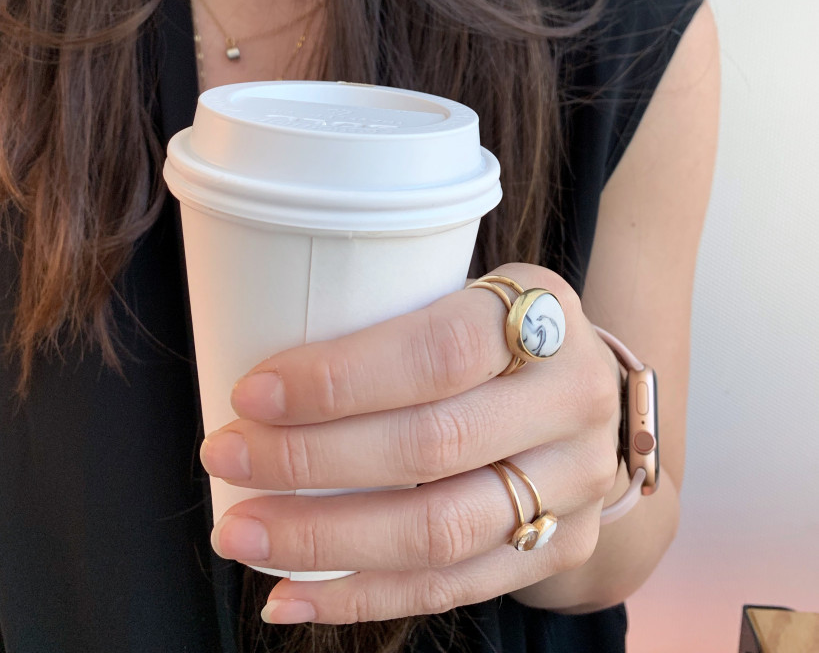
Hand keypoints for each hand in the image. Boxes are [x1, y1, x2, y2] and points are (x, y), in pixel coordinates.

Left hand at [199, 262, 621, 624]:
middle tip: (224, 455)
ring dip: (323, 539)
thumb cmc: (497, 334)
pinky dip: (361, 595)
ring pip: (439, 531)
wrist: (588, 389)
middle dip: (309, 460)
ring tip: (241, 533)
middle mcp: (573, 398)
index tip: (250, 394)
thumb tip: (257, 375)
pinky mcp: (563, 546)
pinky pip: (452, 587)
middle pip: (431, 446)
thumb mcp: (467, 293)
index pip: (438, 352)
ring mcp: (577, 483)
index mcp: (544, 313)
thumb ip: (392, 319)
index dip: (338, 380)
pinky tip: (288, 595)